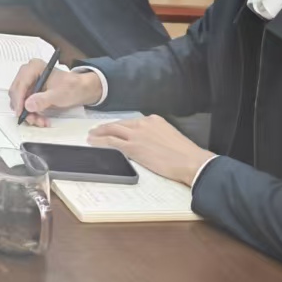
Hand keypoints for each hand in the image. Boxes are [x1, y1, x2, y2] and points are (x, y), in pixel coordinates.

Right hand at [9, 59, 102, 122]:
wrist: (80, 90)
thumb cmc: (72, 87)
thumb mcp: (58, 94)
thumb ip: (43, 99)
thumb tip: (28, 105)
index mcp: (34, 67)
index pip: (20, 84)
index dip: (19, 99)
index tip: (21, 112)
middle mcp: (28, 73)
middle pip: (17, 93)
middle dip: (24, 108)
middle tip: (32, 120)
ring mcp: (29, 83)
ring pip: (20, 100)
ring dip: (28, 113)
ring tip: (40, 121)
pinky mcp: (31, 91)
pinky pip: (25, 104)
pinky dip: (32, 113)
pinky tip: (41, 119)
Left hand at [88, 115, 214, 186]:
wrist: (190, 161)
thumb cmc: (185, 154)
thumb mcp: (170, 137)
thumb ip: (157, 136)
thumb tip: (149, 143)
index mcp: (154, 120)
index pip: (131, 122)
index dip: (120, 126)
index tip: (113, 129)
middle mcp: (143, 123)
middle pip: (119, 124)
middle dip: (106, 127)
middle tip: (96, 130)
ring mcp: (137, 135)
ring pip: (112, 131)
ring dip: (99, 133)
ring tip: (92, 136)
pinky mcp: (133, 147)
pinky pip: (112, 142)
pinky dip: (101, 142)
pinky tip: (94, 143)